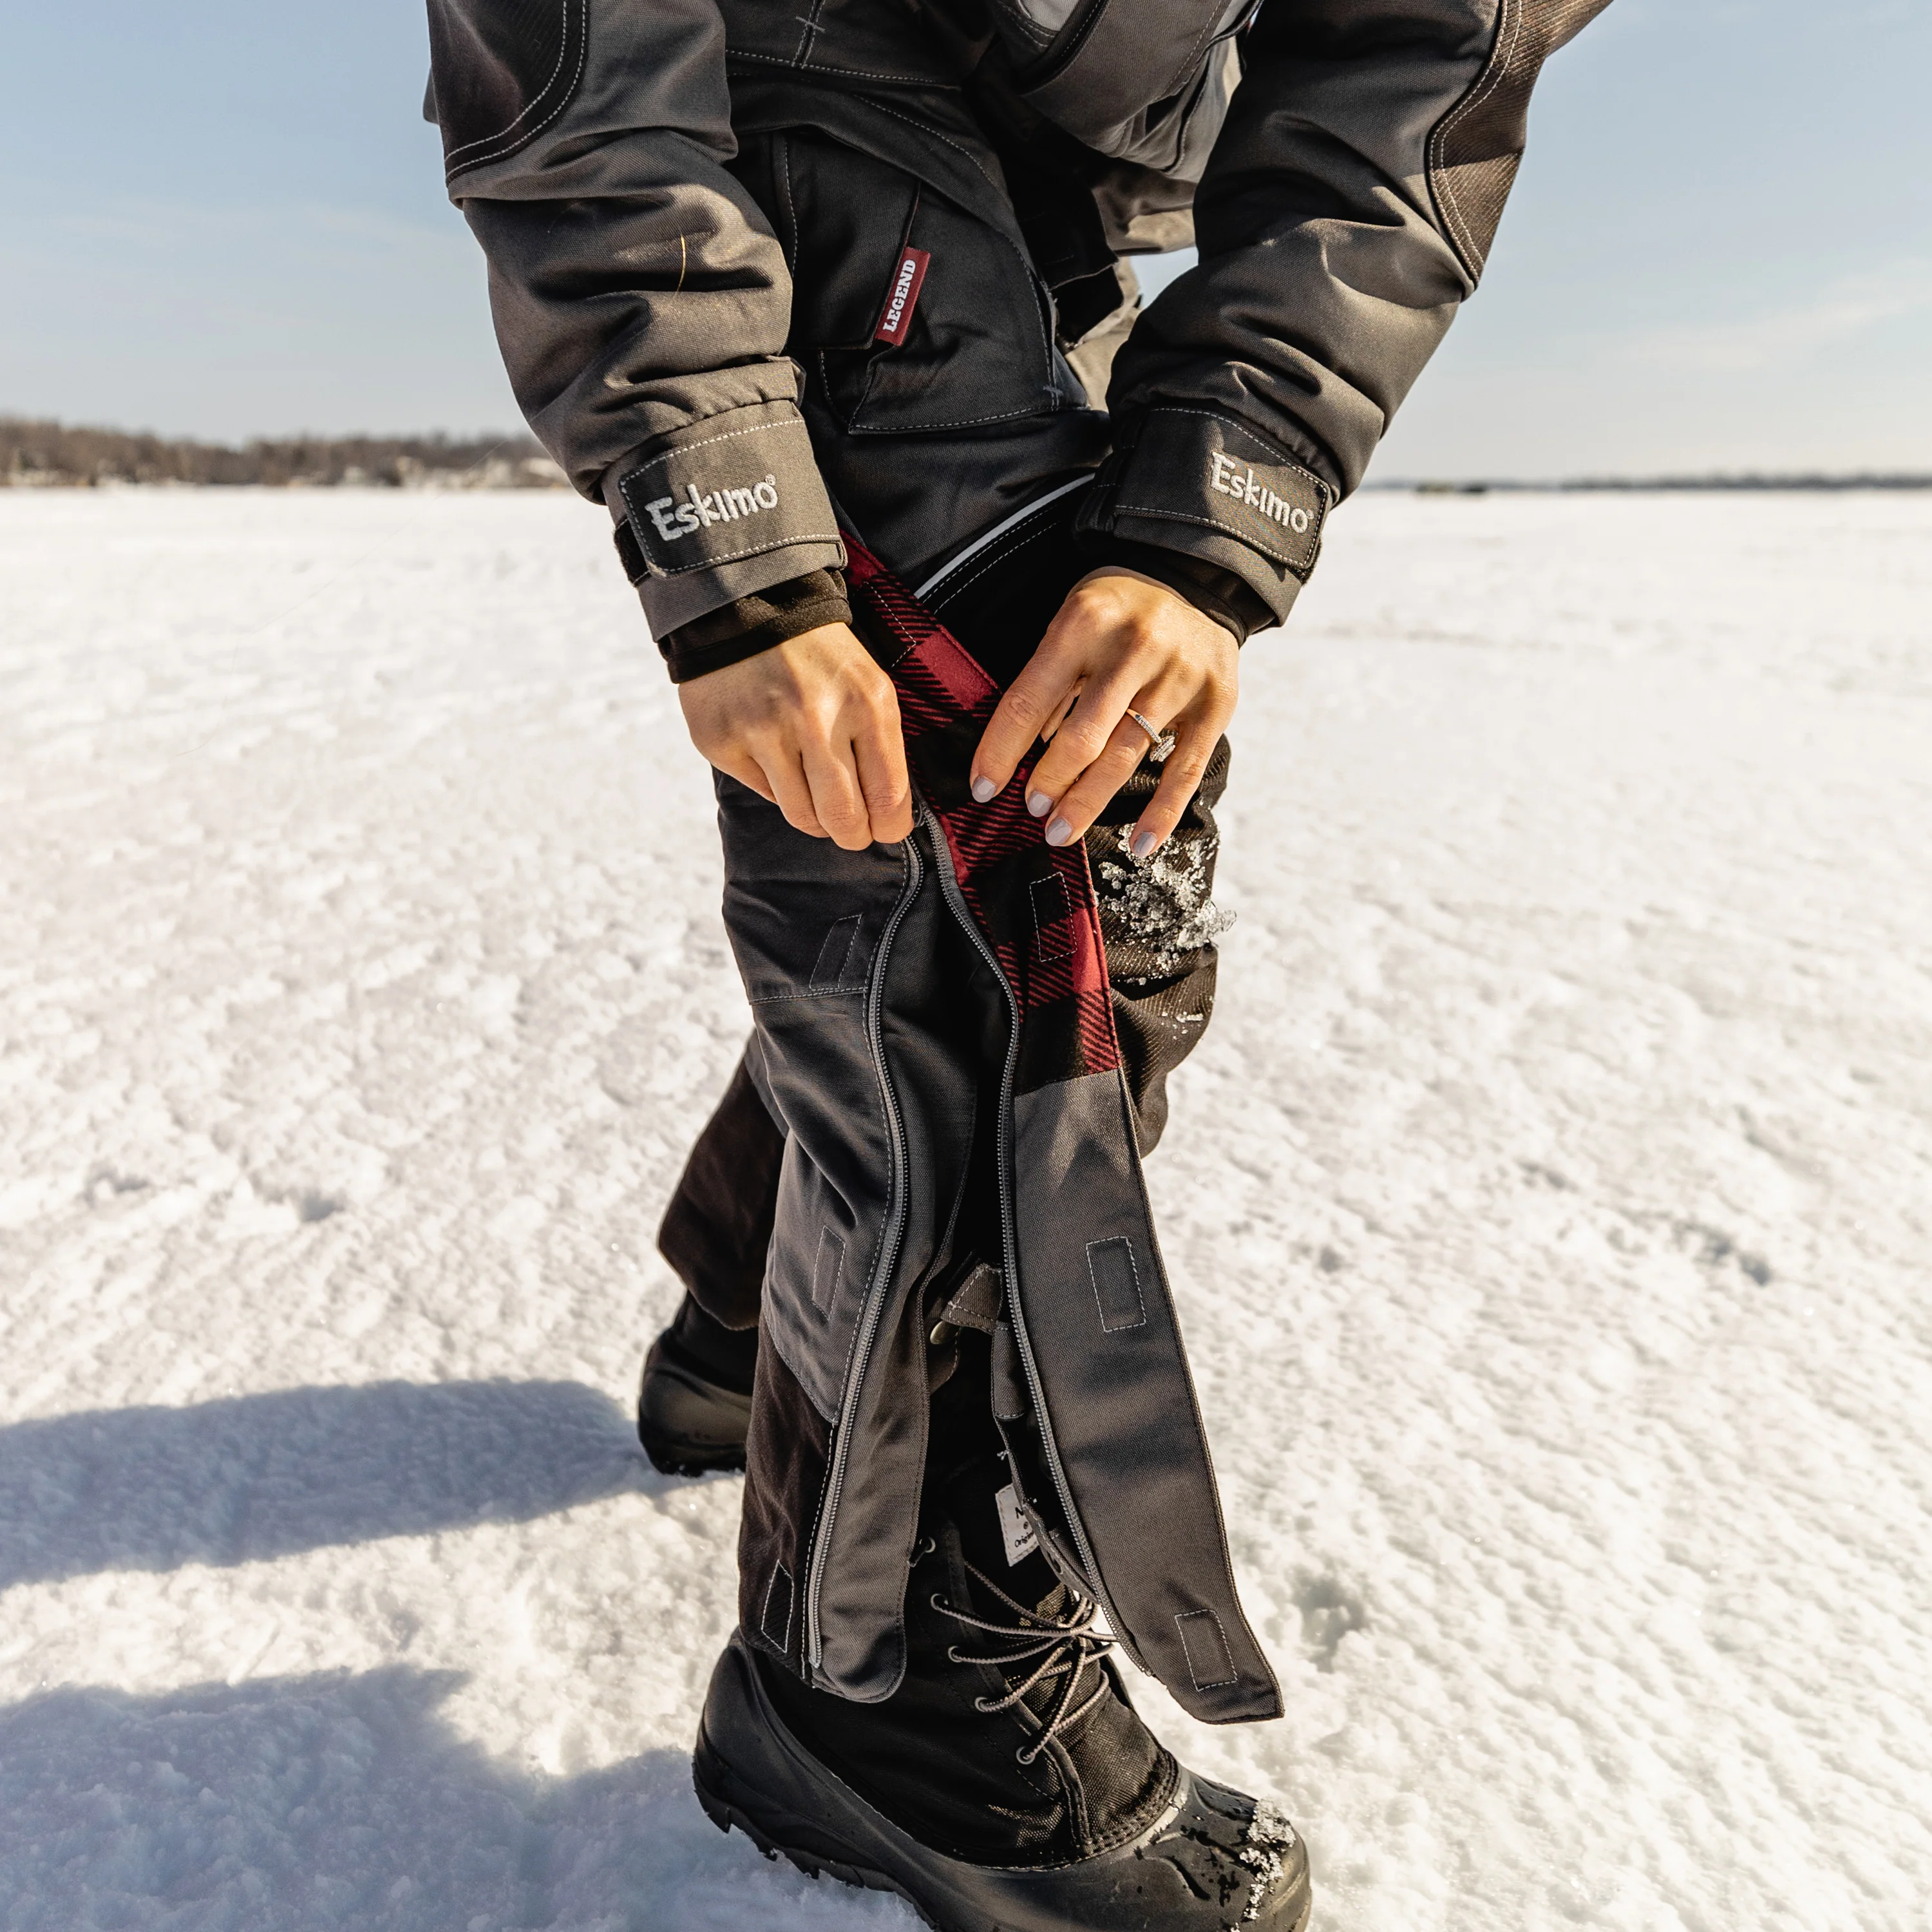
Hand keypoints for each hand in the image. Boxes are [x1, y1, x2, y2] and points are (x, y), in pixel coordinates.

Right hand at [678, 624, 913, 850]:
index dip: (890, 826)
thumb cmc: (820, 659)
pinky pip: (764, 793)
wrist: (747, 609)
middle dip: (853, 835)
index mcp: (865, 703)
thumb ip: (883, 748)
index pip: (888, 797)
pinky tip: (776, 756)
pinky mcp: (723, 742)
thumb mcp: (868, 686)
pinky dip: (777, 786)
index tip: (885, 829)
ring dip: (816, 819)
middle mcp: (815, 719)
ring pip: (802, 816)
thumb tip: (888, 816)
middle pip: (844, 818)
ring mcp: (764, 732)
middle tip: (852, 832)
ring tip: (818, 802)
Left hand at [969, 568, 1236, 856]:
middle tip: (1032, 810)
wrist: (1197, 581)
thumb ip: (1049, 682)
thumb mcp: (1072, 623)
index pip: (1030, 698)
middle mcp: (1134, 648)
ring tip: (1060, 831)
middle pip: (1083, 735)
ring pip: (1127, 756)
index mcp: (1085, 622)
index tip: (983, 788)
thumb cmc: (1118, 612)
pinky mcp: (1216, 704)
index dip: (1001, 749)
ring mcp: (1179, 678)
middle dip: (1051, 781)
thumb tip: (1023, 752)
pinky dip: (1162, 813)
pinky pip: (1185, 770)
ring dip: (1089, 801)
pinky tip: (1140, 846)